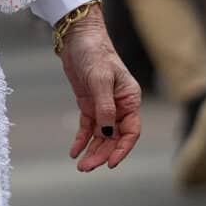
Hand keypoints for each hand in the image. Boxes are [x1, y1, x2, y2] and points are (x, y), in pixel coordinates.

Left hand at [59, 13, 141, 171]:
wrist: (78, 37)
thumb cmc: (95, 52)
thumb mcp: (100, 80)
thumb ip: (104, 107)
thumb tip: (108, 133)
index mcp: (130, 99)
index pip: (131, 131)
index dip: (122, 149)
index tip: (110, 163)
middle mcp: (119, 106)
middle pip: (114, 138)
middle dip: (102, 154)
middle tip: (86, 168)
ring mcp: (104, 106)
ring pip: (101, 136)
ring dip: (92, 151)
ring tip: (80, 166)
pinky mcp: (89, 104)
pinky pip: (87, 128)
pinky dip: (81, 140)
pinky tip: (74, 152)